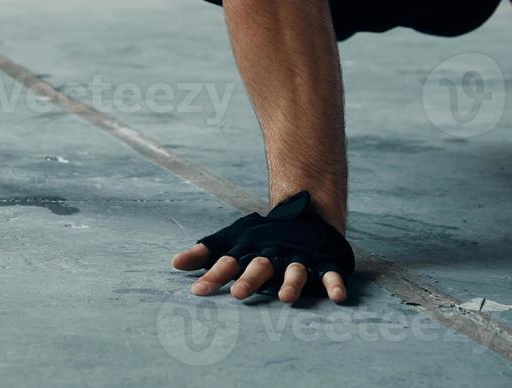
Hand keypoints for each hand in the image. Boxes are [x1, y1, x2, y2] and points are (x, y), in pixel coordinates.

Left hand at [171, 191, 352, 303]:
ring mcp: (298, 257)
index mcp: (250, 250)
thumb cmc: (261, 236)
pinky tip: (337, 297)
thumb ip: (205, 253)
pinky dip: (334, 284)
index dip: (212, 275)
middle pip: (259, 266)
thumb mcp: (232, 240)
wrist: (304, 211)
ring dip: (291, 283)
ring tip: (285, 299)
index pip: (227, 262)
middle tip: (237, 294)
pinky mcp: (322, 261)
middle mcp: (272, 253)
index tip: (197, 291)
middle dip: (249, 279)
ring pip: (294, 270)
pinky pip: (329, 274)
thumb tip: (174, 263)